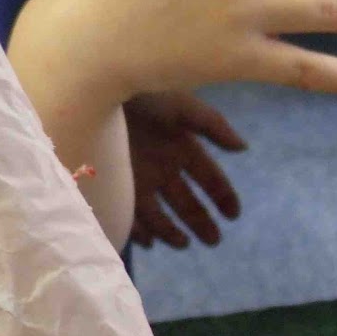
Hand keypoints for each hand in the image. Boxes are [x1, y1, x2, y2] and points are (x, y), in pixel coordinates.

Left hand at [126, 91, 245, 248]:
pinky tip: (150, 241)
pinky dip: (139, 230)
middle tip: (213, 241)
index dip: (222, 195)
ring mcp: (136, 178)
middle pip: (185, 200)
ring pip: (158, 213)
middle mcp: (161, 167)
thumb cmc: (141, 94)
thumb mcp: (180, 106)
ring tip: (183, 244)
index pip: (208, 177)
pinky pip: (129, 215)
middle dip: (200, 220)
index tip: (233, 215)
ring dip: (170, 231)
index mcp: (180, 147)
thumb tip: (243, 148)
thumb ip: (212, 126)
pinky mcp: (113, 186)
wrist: (93, 91)